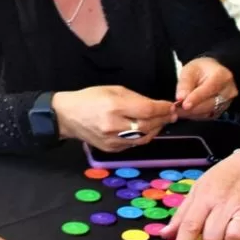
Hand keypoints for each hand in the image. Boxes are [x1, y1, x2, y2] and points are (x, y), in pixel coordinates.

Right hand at [52, 86, 176, 151]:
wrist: (67, 116)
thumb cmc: (90, 98)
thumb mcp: (113, 90)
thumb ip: (136, 98)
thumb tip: (156, 105)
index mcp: (114, 107)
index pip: (147, 110)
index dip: (162, 108)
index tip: (172, 106)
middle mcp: (114, 126)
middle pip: (148, 126)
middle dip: (163, 120)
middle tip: (171, 115)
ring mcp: (112, 141)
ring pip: (143, 139)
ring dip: (156, 130)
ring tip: (161, 122)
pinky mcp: (111, 150)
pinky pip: (133, 144)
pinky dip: (143, 137)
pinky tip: (146, 129)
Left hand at [161, 147, 239, 239]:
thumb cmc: (223, 177)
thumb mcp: (199, 189)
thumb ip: (183, 213)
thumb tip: (164, 234)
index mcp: (206, 196)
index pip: (190, 225)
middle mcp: (225, 202)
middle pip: (212, 237)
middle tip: (214, 237)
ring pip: (235, 237)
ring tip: (230, 236)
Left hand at [174, 58, 236, 120]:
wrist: (210, 73)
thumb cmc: (200, 69)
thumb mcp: (189, 70)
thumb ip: (185, 83)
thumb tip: (181, 98)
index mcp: (223, 76)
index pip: (209, 89)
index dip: (196, 98)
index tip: (184, 105)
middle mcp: (229, 91)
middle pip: (209, 104)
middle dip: (191, 108)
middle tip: (175, 109)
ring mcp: (227, 102)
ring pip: (207, 112)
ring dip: (191, 113)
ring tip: (177, 110)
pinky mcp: (222, 110)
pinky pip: (207, 116)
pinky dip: (195, 115)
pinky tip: (186, 111)